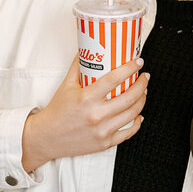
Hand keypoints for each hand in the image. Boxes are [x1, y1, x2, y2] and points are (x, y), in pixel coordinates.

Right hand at [21, 56, 148, 172]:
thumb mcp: (66, 85)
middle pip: (129, 96)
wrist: (46, 138)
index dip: (130, 68)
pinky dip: (137, 122)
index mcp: (86, 98)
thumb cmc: (57, 111)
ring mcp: (102, 130)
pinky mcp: (105, 142)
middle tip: (145, 76)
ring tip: (143, 92)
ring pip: (133, 113)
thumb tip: (87, 49)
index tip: (138, 62)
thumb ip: (77, 66)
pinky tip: (139, 115)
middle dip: (142, 84)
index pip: (114, 79)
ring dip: (142, 100)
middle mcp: (96, 114)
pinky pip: (128, 132)